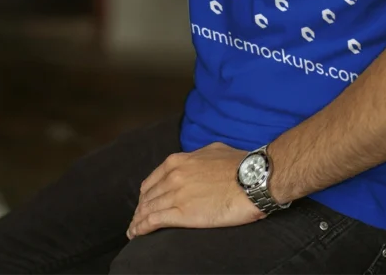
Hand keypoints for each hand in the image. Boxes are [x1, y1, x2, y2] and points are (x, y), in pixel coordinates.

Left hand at [127, 142, 263, 239]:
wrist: (252, 178)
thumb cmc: (239, 164)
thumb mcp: (213, 151)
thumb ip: (197, 158)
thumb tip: (196, 162)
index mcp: (179, 161)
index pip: (153, 180)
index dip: (147, 194)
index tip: (145, 202)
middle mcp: (173, 176)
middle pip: (148, 196)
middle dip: (140, 209)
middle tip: (137, 220)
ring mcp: (176, 194)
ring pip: (148, 209)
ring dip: (138, 221)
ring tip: (133, 231)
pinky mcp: (182, 213)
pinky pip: (154, 221)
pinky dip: (142, 228)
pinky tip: (137, 234)